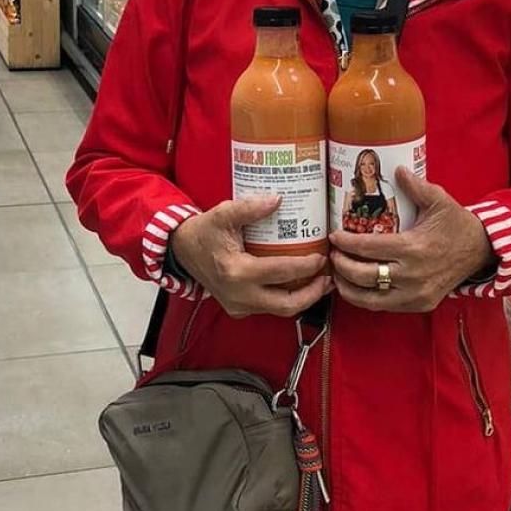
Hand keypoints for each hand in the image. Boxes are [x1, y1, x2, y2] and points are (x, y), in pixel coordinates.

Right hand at [170, 195, 331, 319]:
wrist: (182, 251)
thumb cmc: (204, 232)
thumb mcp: (223, 214)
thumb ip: (249, 207)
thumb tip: (278, 200)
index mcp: (236, 271)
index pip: (280, 273)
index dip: (305, 267)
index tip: (321, 257)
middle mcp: (238, 294)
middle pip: (286, 304)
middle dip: (313, 293)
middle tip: (328, 277)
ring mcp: (238, 305)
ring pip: (280, 310)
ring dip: (303, 299)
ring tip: (321, 282)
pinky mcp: (239, 309)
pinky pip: (268, 308)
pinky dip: (287, 299)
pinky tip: (299, 285)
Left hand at [329, 169, 492, 312]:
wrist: (481, 250)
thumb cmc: (457, 224)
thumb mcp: (439, 201)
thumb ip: (415, 186)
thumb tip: (396, 169)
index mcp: (414, 248)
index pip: (369, 248)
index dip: (346, 243)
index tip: (334, 237)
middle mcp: (412, 275)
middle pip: (363, 276)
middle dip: (341, 265)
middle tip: (332, 255)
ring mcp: (416, 294)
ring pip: (369, 299)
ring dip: (348, 288)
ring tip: (338, 275)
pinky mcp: (419, 305)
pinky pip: (384, 306)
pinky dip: (366, 299)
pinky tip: (357, 287)